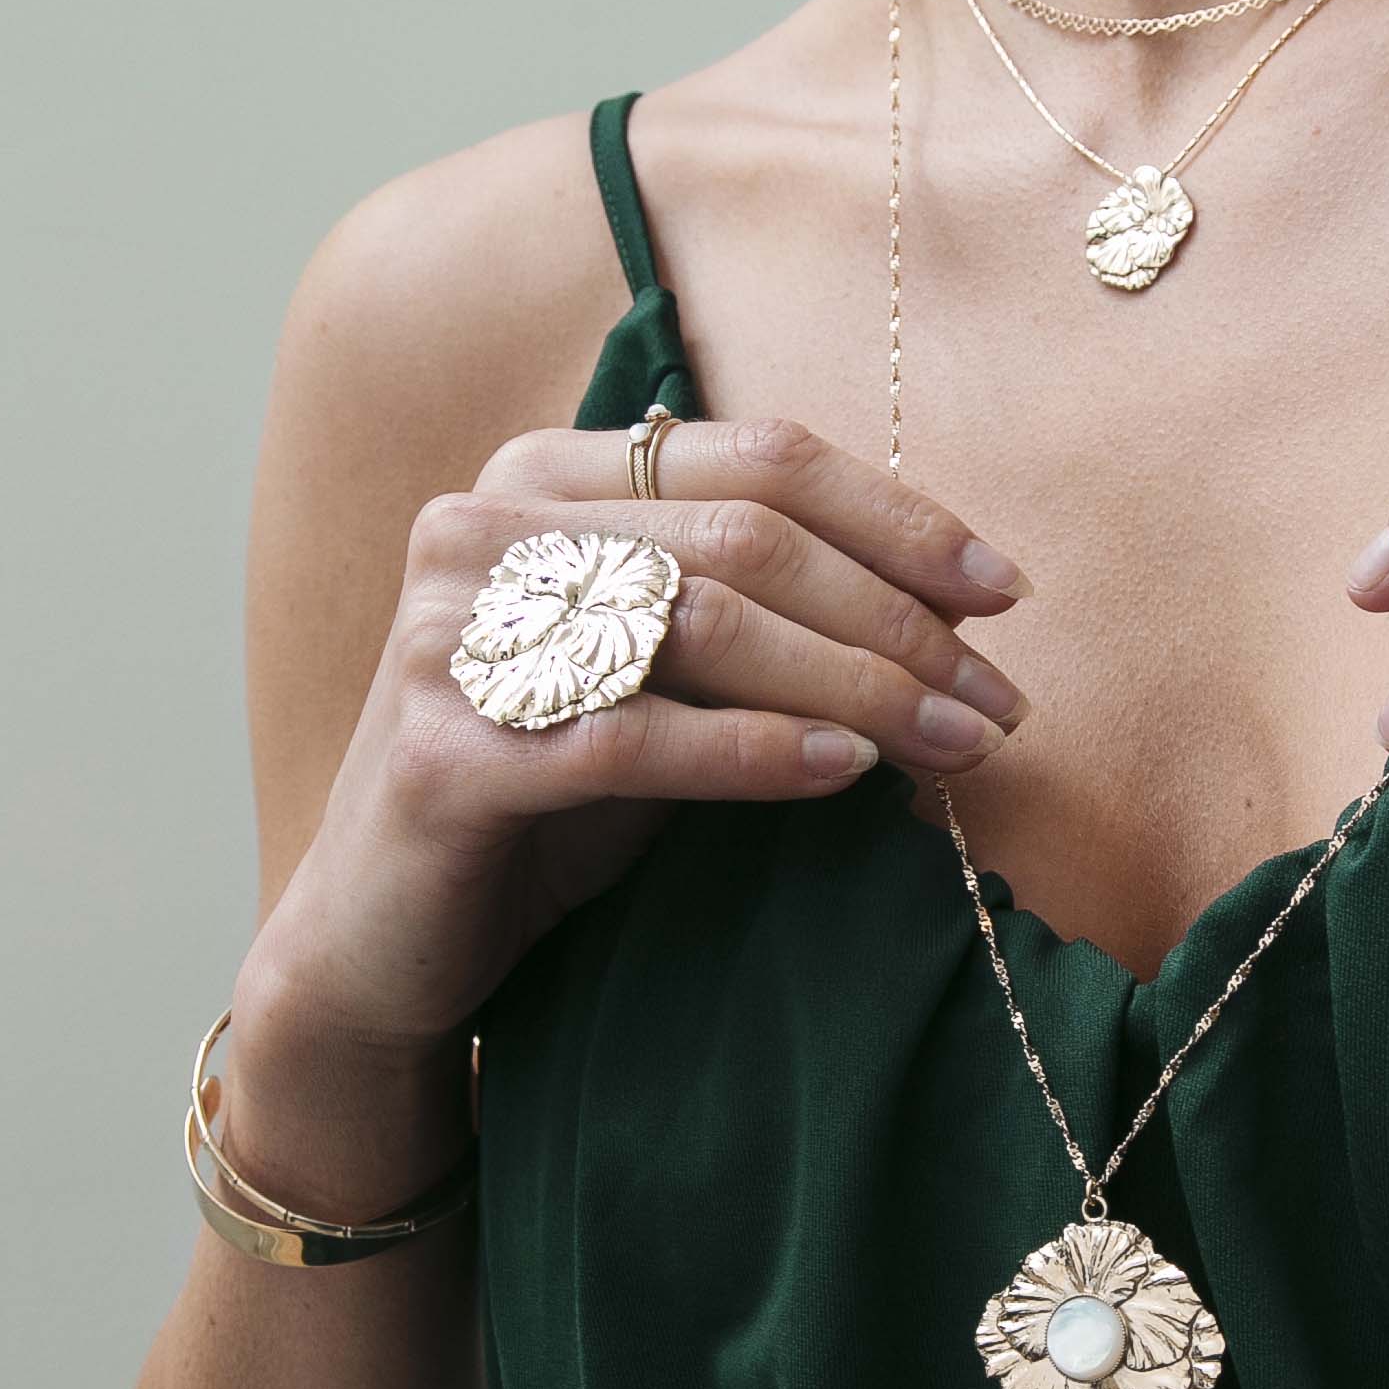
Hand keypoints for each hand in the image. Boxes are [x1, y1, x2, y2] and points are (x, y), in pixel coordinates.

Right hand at [238, 417, 1032, 1089]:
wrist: (384, 930)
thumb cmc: (554, 782)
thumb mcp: (664, 667)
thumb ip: (764, 605)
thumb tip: (958, 605)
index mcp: (546, 472)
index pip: (761, 458)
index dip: (897, 517)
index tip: (1004, 590)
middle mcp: (485, 527)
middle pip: (748, 542)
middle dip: (900, 620)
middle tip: (1000, 697)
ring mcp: (451, 634)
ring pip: (706, 629)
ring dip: (860, 688)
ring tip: (958, 742)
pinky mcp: (442, 753)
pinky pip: (636, 739)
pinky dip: (760, 753)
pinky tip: (848, 774)